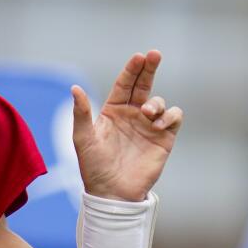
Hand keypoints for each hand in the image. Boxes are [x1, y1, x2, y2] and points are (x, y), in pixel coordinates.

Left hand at [71, 50, 182, 200]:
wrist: (112, 193)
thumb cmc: (94, 167)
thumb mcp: (83, 139)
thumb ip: (81, 113)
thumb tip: (74, 88)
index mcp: (113, 111)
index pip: (124, 84)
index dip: (132, 69)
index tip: (139, 57)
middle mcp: (132, 115)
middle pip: (144, 84)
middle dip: (150, 68)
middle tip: (154, 55)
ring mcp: (149, 125)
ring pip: (158, 101)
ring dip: (155, 101)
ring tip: (146, 112)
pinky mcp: (163, 138)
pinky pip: (173, 118)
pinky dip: (170, 115)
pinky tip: (159, 122)